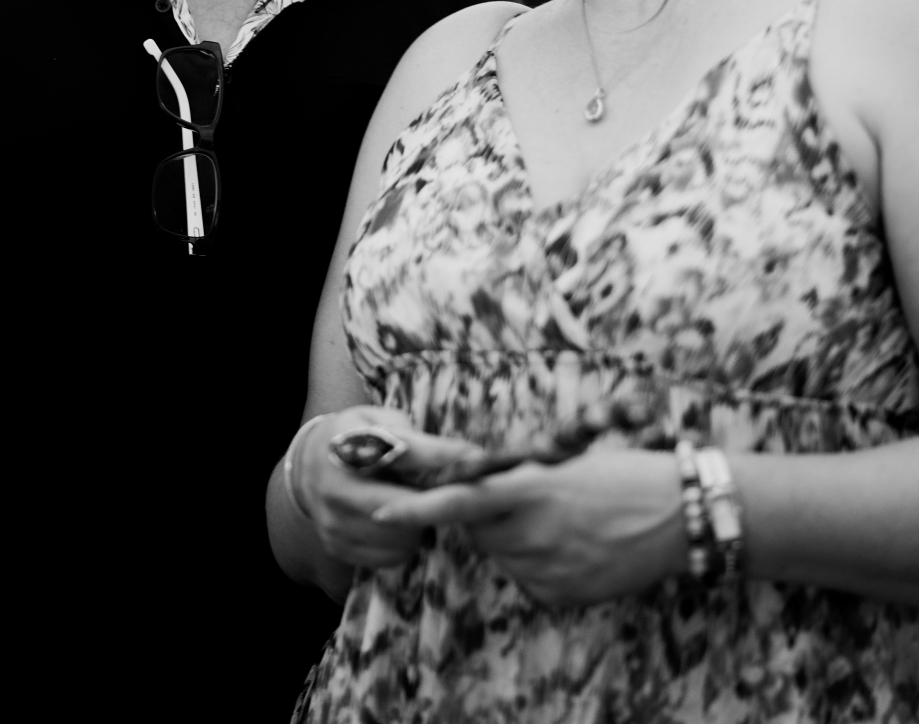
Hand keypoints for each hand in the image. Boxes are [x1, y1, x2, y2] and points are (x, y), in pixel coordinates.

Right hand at [297, 406, 480, 571]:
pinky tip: (402, 524)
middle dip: (435, 501)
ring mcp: (335, 519)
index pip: (406, 451)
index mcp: (350, 443)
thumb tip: (462, 457)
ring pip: (402, 537)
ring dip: (421, 525)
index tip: (478, 459)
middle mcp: (338, 483)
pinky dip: (405, 544)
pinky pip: (390, 557)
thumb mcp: (377, 419)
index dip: (445, 455)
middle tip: (451, 494)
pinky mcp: (337, 545)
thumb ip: (411, 435)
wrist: (307, 467)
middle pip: (406, 505)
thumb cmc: (355, 437)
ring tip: (419, 506)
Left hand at [372, 450, 687, 606]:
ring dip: (518, 542)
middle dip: (490, 520)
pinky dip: (543, 566)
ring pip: (505, 558)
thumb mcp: (568, 464)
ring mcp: (548, 569)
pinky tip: (579, 548)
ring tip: (567, 523)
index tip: (380, 510)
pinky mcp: (563, 595)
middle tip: (532, 501)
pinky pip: (532, 582)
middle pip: (479, 533)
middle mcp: (532, 532)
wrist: (681, 514)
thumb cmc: (627, 474)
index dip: (416, 506)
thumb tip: (485, 484)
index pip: (458, 501)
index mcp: (531, 489)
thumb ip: (520, 478)